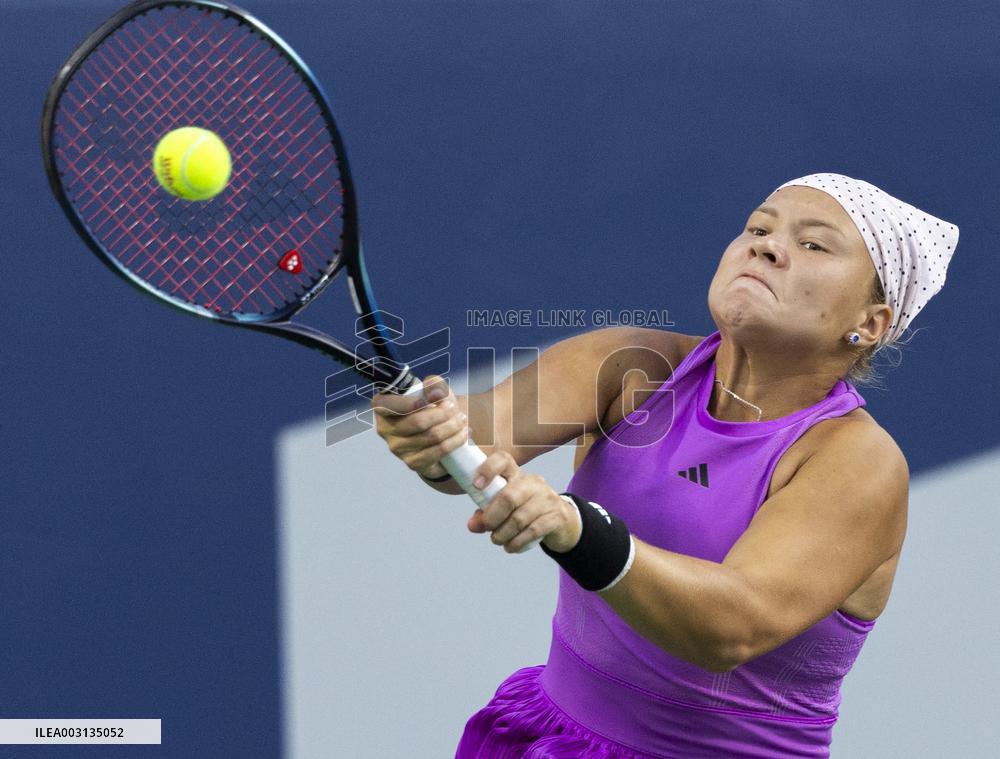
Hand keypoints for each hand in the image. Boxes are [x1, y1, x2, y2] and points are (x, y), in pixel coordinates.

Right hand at [371, 375, 467, 478]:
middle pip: (417, 422)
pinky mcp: (411, 463)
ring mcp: (397, 448)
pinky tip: (463, 435)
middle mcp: (385, 429)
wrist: (436, 434)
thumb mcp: (432, 391)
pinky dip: (454, 442)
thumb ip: (433, 385)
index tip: (436, 398)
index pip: (388, 405)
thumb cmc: (430, 407)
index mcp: (382, 407)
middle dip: (442, 413)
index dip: (411, 402)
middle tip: (455, 408)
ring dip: (452, 427)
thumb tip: (436, 392)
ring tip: (462, 420)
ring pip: (430, 436)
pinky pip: (436, 452)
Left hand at [467, 451, 582, 553]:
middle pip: (508, 497)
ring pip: (519, 518)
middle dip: (492, 517)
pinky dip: (517, 542)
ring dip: (503, 534)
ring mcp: (547, 499)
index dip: (488, 469)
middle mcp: (533, 483)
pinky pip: (533, 531)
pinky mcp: (557, 516)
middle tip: (487, 528)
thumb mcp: (505, 508)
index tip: (476, 485)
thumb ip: (486, 514)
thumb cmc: (527, 511)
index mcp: (516, 475)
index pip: (503, 460)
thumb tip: (472, 525)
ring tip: (497, 540)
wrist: (562, 522)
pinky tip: (511, 547)